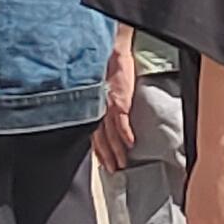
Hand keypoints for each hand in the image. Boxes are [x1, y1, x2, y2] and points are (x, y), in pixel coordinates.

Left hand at [94, 34, 138, 174]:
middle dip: (108, 157)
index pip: (94, 135)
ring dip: (117, 151)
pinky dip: (125, 135)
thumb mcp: (98, 89)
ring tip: (123, 164)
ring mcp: (108, 107)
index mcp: (93, 108)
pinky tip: (131, 145)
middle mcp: (98, 110)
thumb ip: (100, 104)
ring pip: (111, 135)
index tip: (104, 163)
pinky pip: (122, 123)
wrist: (111, 51)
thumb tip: (104, 113)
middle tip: (115, 171)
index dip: (99, 151)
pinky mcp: (119, 101)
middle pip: (101, 140)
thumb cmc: (105, 66)